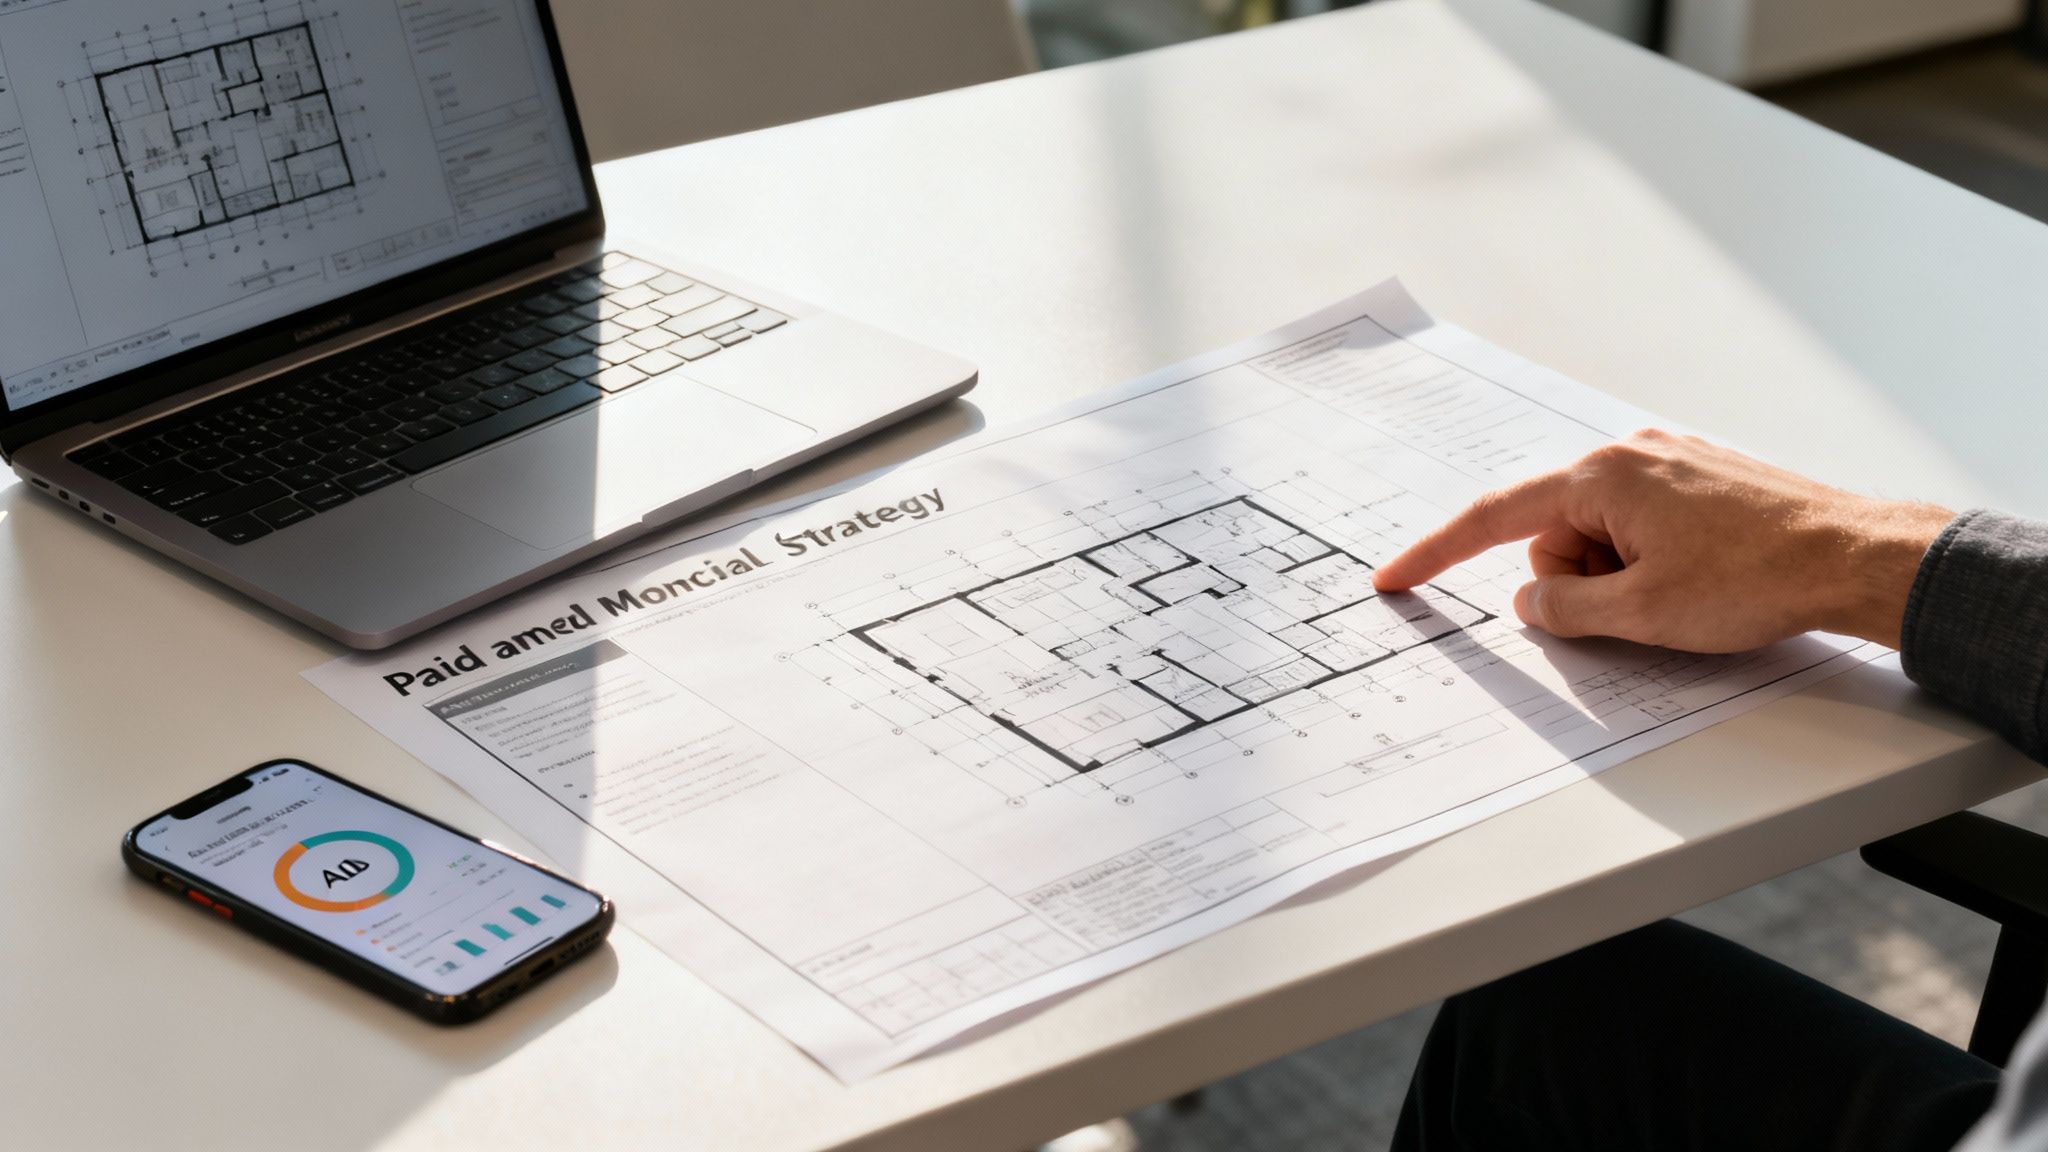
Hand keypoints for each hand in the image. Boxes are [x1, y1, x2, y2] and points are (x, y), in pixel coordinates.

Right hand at [1370, 430, 1953, 651]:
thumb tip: (1532, 603)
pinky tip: (1697, 576)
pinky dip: (1646, 558)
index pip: (1493, 516)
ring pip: (1598, 532)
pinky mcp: (1699, 475)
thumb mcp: (1640, 613)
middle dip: (1575, 579)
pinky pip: (1638, 524)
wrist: (1856, 556)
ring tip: (1680, 593)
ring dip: (1617, 573)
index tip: (1395, 578)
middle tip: (1633, 607)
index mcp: (1601, 476)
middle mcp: (1628, 453)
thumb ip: (1564, 609)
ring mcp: (1667, 459)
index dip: (1437, 553)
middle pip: (1552, 531)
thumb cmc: (1757, 578)